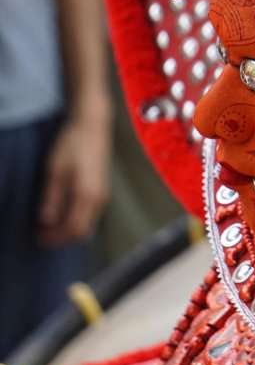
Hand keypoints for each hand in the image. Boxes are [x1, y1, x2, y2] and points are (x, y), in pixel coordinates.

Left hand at [38, 115, 110, 246]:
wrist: (93, 126)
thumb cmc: (73, 144)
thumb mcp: (56, 170)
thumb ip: (52, 198)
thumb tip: (46, 221)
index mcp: (87, 195)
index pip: (73, 229)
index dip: (56, 238)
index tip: (40, 238)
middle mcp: (99, 199)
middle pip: (83, 231)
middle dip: (63, 237)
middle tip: (43, 236)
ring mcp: (103, 194)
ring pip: (88, 224)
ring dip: (69, 229)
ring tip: (50, 226)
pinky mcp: (102, 189)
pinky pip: (90, 214)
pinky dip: (76, 220)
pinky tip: (63, 213)